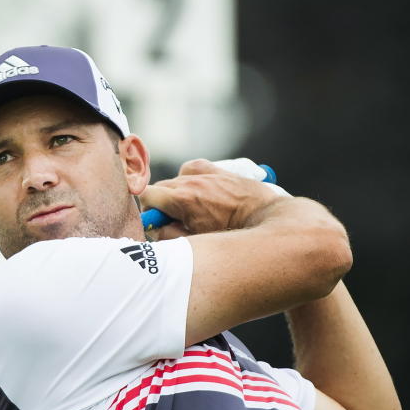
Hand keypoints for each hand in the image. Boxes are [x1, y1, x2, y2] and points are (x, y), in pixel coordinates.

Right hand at [139, 159, 286, 237]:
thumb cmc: (232, 234)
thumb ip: (169, 235)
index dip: (148, 210)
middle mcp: (191, 183)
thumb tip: (156, 229)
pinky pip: (193, 168)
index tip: (156, 220)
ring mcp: (205, 174)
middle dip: (162, 204)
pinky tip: (198, 188)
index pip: (146, 195)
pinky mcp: (217, 170)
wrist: (263, 218)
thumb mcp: (196, 240)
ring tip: (191, 207)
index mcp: (182, 200)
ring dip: (177, 192)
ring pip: (176, 179)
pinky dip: (191, 177)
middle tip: (174, 220)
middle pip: (160, 188)